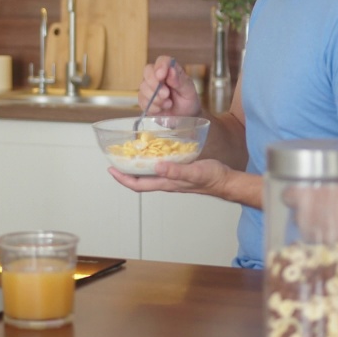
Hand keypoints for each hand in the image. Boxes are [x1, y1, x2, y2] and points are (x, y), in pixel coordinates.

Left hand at [106, 157, 232, 197]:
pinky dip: (152, 161)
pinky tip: (153, 151)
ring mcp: (172, 178)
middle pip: (140, 180)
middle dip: (126, 172)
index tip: (111, 169)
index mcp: (167, 183)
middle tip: (116, 159)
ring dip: (137, 167)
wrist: (226, 180)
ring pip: (149, 174)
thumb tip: (157, 167)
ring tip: (130, 155)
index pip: (139, 184)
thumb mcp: (194, 172)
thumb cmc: (212, 178)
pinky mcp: (179, 172)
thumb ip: (176, 171)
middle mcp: (166, 182)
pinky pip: (160, 168)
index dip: (123, 179)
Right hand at [138, 56, 200, 116]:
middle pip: (147, 71)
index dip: (160, 66)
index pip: (162, 60)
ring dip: (155, 98)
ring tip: (168, 104)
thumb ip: (180, 81)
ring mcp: (149, 88)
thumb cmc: (188, 101)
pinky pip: (142, 100)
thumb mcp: (189, 91)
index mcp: (170, 70)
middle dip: (154, 83)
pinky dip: (152, 106)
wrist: (184, 117)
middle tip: (166, 94)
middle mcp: (157, 76)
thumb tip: (171, 70)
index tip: (161, 76)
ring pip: (143, 87)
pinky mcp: (144, 100)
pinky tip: (161, 109)